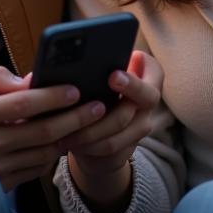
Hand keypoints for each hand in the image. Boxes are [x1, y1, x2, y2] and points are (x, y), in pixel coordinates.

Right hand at [0, 65, 106, 190]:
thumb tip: (29, 80)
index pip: (24, 105)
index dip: (54, 97)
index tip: (77, 89)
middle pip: (41, 133)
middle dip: (75, 120)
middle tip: (99, 108)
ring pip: (41, 156)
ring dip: (67, 141)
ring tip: (89, 125)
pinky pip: (30, 173)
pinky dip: (49, 158)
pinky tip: (61, 143)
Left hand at [62, 51, 162, 212]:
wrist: (100, 125)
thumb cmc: (95, 87)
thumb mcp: (96, 74)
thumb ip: (89, 67)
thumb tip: (60, 66)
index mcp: (147, 72)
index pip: (153, 70)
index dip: (134, 75)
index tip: (112, 75)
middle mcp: (149, 98)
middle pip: (147, 97)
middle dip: (123, 96)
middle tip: (97, 99)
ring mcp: (143, 123)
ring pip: (123, 125)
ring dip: (94, 128)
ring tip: (68, 127)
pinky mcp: (130, 146)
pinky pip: (111, 146)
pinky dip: (89, 144)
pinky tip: (69, 141)